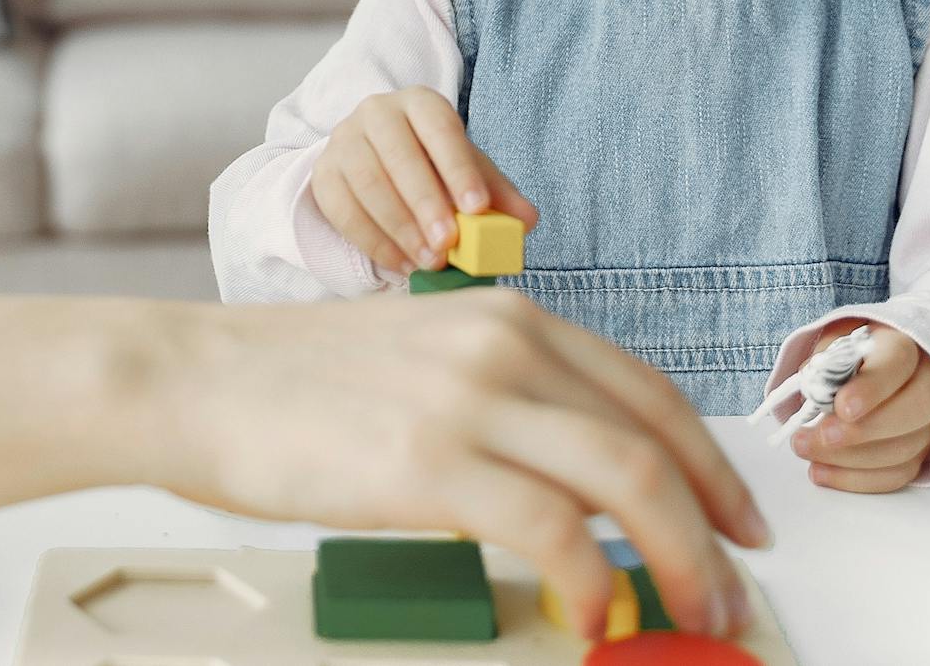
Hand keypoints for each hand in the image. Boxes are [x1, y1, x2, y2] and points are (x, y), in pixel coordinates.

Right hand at [153, 290, 773, 641]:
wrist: (192, 377)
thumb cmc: (286, 380)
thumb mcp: (416, 354)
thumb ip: (496, 392)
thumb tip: (567, 473)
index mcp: (505, 316)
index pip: (649, 391)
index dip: (712, 466)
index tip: (737, 522)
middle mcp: (502, 344)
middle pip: (655, 440)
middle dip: (714, 530)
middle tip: (730, 594)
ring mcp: (468, 400)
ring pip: (628, 479)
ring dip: (680, 561)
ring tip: (687, 614)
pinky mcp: (429, 462)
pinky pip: (554, 531)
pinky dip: (594, 581)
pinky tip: (592, 613)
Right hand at [309, 87, 538, 275]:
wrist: (377, 156)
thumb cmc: (433, 163)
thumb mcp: (468, 170)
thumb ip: (497, 193)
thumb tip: (526, 220)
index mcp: (420, 102)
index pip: (440, 129)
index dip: (458, 168)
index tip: (478, 208)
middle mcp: (377, 112)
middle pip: (399, 156)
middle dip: (425, 203)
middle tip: (448, 244)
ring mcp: (344, 140)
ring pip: (367, 182)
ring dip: (400, 227)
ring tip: (429, 261)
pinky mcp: (324, 172)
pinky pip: (342, 209)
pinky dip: (373, 241)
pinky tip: (401, 263)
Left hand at [790, 321, 929, 492]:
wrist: (873, 370)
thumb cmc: (851, 357)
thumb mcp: (834, 346)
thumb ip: (825, 365)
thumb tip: (814, 390)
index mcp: (905, 347)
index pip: (898, 363)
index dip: (872, 388)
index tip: (841, 406)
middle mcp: (928, 384)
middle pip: (915, 411)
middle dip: (864, 430)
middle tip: (823, 435)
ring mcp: (929, 423)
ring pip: (904, 449)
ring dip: (850, 458)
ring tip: (805, 449)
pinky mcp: (919, 453)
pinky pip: (896, 475)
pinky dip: (856, 479)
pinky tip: (821, 472)